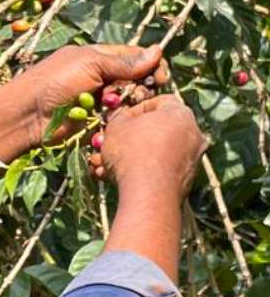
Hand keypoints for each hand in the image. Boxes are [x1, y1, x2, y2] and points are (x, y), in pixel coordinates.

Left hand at [20, 43, 167, 145]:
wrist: (28, 114)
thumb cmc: (55, 82)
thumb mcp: (89, 64)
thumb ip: (123, 62)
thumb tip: (157, 51)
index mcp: (96, 56)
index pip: (132, 56)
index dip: (149, 64)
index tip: (160, 76)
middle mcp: (98, 75)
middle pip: (133, 78)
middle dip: (142, 85)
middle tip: (144, 93)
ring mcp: (97, 98)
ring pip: (127, 99)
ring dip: (131, 102)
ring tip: (126, 105)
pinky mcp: (95, 120)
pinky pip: (117, 117)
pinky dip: (121, 117)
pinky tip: (120, 119)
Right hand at [89, 95, 207, 197]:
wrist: (149, 194)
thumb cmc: (132, 151)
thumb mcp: (116, 126)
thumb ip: (119, 116)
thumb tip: (122, 115)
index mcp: (181, 114)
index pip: (160, 101)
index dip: (136, 108)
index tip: (121, 118)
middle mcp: (193, 135)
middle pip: (157, 130)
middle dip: (130, 137)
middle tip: (110, 142)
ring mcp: (192, 160)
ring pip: (155, 153)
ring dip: (130, 157)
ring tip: (103, 165)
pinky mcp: (186, 182)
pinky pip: (159, 170)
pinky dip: (140, 172)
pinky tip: (113, 179)